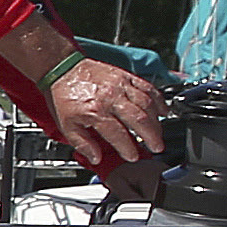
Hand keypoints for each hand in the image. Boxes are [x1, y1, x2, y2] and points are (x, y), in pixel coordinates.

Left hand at [41, 51, 163, 170]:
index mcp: (95, 111)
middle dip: (151, 136)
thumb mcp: (67, 125)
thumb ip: (83, 143)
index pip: (118, 134)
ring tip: (159, 132)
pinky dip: (158, 99)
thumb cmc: (65, 96)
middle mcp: (111, 98)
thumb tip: (96, 158)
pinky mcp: (125, 76)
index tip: (133, 156)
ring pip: (146, 103)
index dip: (128, 148)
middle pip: (139, 119)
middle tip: (157, 147)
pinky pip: (147, 87)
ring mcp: (120, 85)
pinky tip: (163, 110)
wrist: (63, 68)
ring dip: (156, 121)